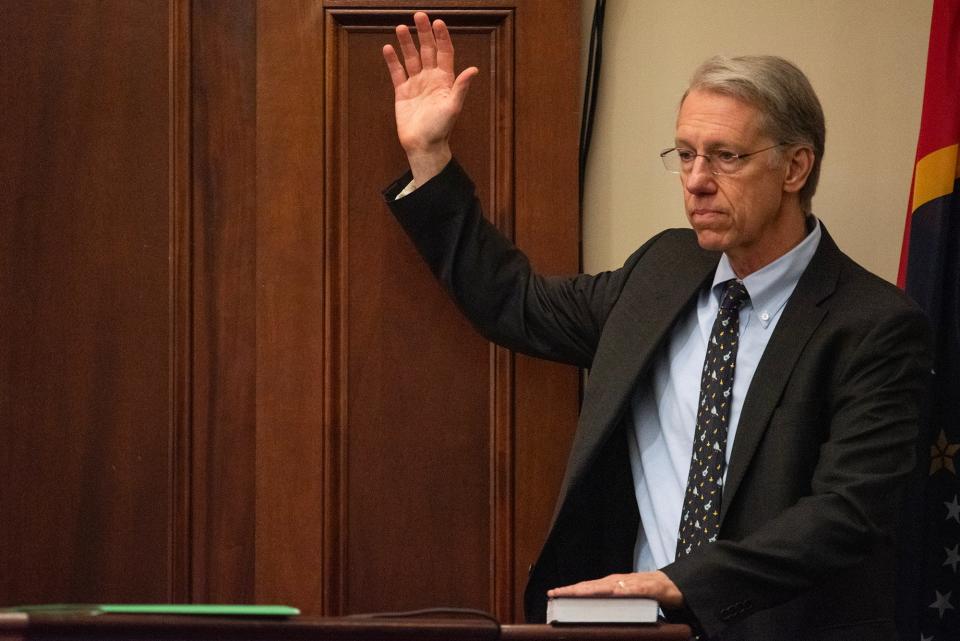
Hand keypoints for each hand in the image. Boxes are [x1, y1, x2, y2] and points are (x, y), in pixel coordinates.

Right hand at [382, 12, 477, 184]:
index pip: (444, 53)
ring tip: (401, 27)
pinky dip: (392, 61)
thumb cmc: (440, 129)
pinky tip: (388, 48)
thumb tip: (473, 69)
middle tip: (419, 15)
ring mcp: (416, 84)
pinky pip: (397, 72)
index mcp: (445, 80)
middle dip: (423, 33)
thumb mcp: (453, 107)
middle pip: (427, 50)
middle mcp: (431, 79)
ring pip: (411, 58)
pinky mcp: (402, 92)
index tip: (437, 22)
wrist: (423, 146)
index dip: (442, 38)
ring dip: (406, 43)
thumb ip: (461, 87)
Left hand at [547, 571, 683, 608]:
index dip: (569, 591)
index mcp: (609, 585)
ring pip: (605, 587)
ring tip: (573, 593)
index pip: (585, 588)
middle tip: (555, 593)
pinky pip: (630, 591)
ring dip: (588, 590)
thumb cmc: (643, 592)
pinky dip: (620, 591)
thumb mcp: (622, 597)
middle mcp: (616, 582)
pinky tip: (610, 593)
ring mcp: (629, 584)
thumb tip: (590, 612)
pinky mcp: (644, 588)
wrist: (669, 585)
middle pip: (590, 586)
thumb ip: (608, 602)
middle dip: (572, 590)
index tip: (553, 594)